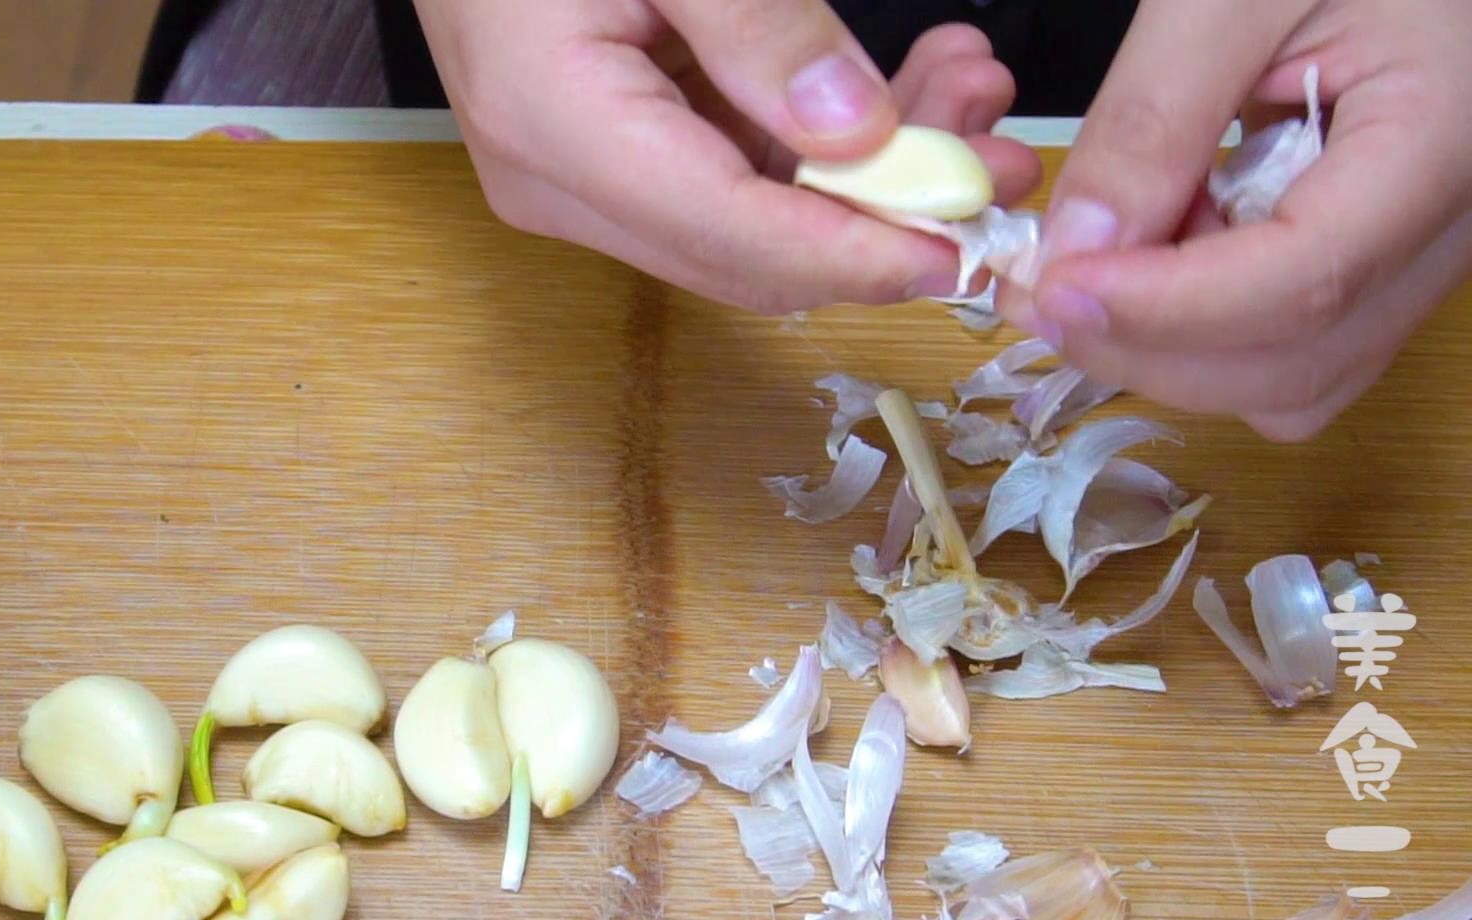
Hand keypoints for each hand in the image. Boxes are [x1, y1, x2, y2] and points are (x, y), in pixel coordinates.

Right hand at [413, 0, 1040, 313]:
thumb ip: (760, 31)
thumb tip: (862, 135)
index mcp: (556, 130)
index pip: (733, 234)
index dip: (859, 252)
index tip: (967, 239)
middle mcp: (558, 183)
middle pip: (748, 254)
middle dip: (883, 219)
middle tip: (998, 150)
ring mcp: (573, 178)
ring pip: (749, 225)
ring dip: (865, 179)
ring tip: (963, 90)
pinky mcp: (599, 158)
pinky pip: (725, 184)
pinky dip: (815, 152)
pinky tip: (891, 96)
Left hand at [1003, 0, 1471, 440]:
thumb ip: (1155, 117)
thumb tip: (1075, 250)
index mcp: (1440, 140)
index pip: (1302, 282)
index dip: (1163, 308)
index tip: (1054, 285)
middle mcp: (1447, 227)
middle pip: (1292, 361)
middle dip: (1147, 346)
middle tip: (1037, 290)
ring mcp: (1416, 254)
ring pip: (1288, 374)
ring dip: (1167, 345)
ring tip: (1091, 263)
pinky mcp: (1375, 257)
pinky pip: (1287, 341)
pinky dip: (1198, 325)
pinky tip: (1154, 246)